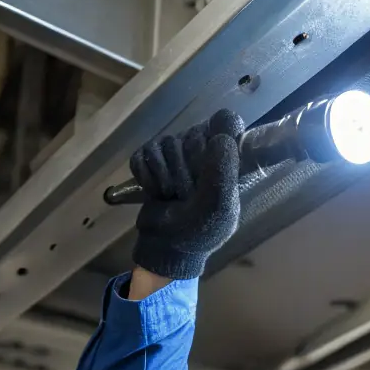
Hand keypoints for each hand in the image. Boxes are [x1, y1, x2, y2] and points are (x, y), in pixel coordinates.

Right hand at [129, 108, 244, 279]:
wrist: (167, 247)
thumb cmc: (199, 232)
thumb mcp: (219, 208)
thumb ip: (223, 172)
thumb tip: (221, 136)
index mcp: (225, 159)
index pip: (225, 121)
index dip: (217, 135)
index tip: (211, 157)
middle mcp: (201, 150)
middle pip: (191, 134)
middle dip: (187, 169)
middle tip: (190, 194)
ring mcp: (173, 154)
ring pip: (166, 143)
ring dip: (167, 177)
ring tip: (172, 196)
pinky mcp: (149, 161)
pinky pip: (143, 154)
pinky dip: (146, 176)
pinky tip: (155, 191)